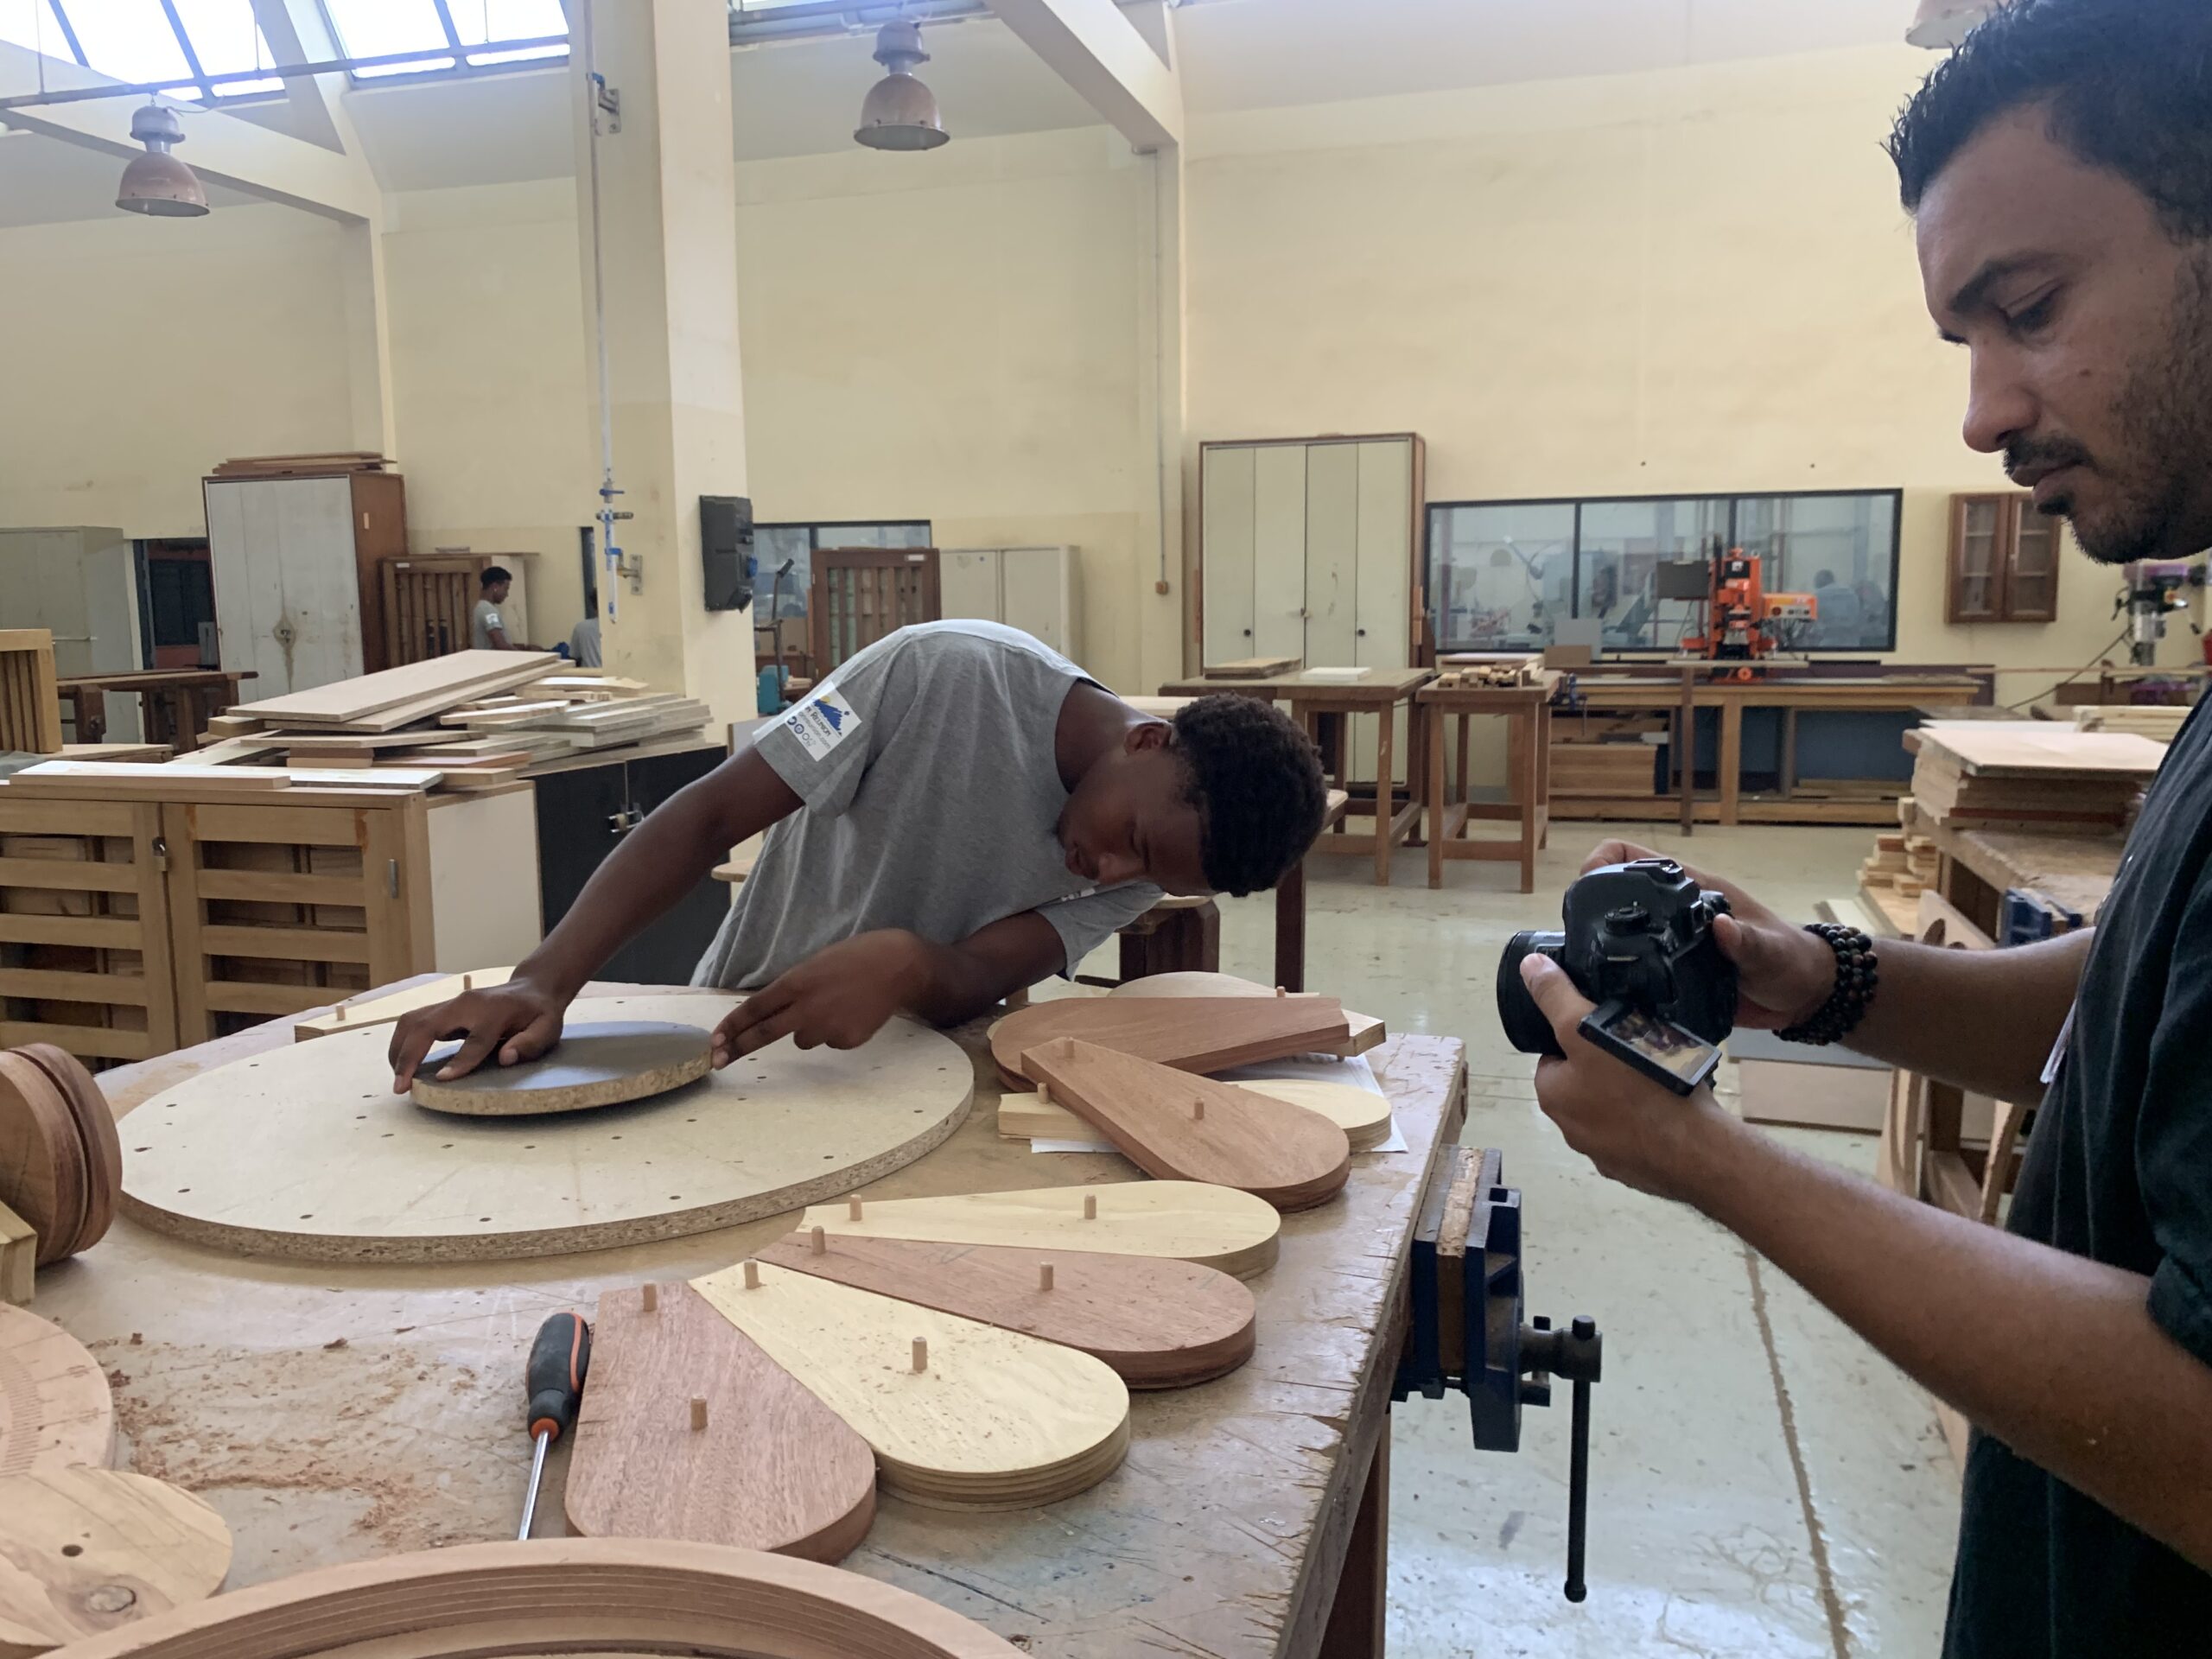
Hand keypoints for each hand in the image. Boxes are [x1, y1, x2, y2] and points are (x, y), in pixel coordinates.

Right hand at [388, 979, 567, 1091]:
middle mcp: (466, 1003)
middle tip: (400, 1087)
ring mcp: (451, 1003)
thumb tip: (507, 1058)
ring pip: (412, 1021)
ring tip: (397, 1078)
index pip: (475, 1039)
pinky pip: (413, 1022)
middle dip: (409, 1056)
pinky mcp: (442, 1008)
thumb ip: (530, 1043)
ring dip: (398, 1049)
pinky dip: (402, 1042)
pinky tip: (401, 1063)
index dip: (460, 1061)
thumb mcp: (547, 1028)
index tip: (442, 1080)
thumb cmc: (539, 1014)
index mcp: (494, 1011)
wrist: (530, 988)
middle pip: (427, 1025)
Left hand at [712, 931, 926, 1063]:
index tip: (714, 1040)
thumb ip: (794, 988)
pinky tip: (853, 1013)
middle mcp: (807, 1007)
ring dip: (810, 1028)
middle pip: (764, 1033)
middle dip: (738, 1048)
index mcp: (796, 982)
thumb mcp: (816, 964)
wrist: (898, 966)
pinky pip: (830, 1041)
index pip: (754, 1007)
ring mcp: (826, 1026)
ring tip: (836, 1006)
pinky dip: (837, 1031)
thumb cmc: (855, 958)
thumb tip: (775, 1011)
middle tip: (718, 1061)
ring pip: (803, 1039)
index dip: (732, 1025)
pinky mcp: (846, 1041)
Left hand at [1519, 953, 1741, 1202]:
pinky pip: (1645, 1131)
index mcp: (1552, 1097)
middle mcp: (1572, 1129)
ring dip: (1636, 1089)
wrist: (1698, 1151)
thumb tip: (1528, 966)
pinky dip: (1657, 1116)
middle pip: (1587, 1079)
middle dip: (1611, 1063)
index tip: (1611, 1026)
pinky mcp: (1641, 1166)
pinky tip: (1677, 1102)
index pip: (1557, 1056)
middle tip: (1642, 1044)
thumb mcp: (1586, 1031)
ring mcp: (1608, 1152)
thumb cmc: (1638, 1087)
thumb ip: (1557, 998)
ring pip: (1618, 1106)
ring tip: (1665, 1069)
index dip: (1581, 1036)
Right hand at [1580, 839, 1835, 1028]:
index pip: (1636, 857)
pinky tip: (1608, 994)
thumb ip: (1747, 941)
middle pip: (1617, 892)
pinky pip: (1636, 967)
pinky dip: (1619, 976)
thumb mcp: (1771, 951)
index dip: (1604, 860)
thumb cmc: (1792, 961)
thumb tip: (1719, 926)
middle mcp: (1676, 912)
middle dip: (1591, 905)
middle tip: (1577, 935)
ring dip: (1600, 944)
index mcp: (1694, 890)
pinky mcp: (1672, 972)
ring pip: (1623, 931)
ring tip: (1584, 967)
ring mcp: (1671, 941)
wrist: (1803, 996)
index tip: (1585, 884)